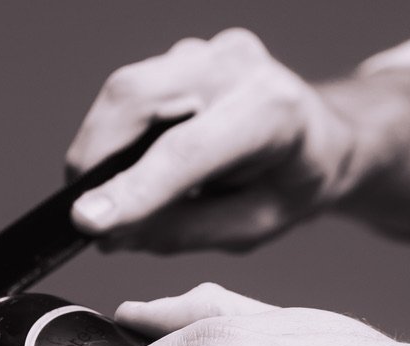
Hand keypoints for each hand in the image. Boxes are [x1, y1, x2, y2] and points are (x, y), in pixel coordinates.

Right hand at [66, 28, 409, 247]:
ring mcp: (205, 51)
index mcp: (272, 110)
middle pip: (136, 97)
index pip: (186, 151)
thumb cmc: (291, 182)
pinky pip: (129, 97)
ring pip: (123, 93)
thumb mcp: (251, 227)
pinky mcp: (180, 56)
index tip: (86, 222)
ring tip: (116, 196)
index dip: (132, 188)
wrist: (323, 134)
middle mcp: (237, 65)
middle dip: (95, 159)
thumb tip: (112, 230)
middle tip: (88, 216)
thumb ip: (182, 230)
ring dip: (101, 150)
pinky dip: (116, 138)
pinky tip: (137, 165)